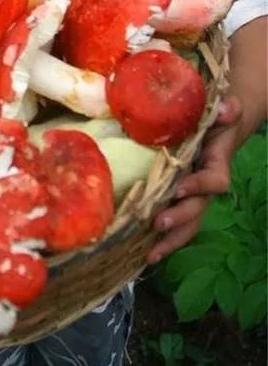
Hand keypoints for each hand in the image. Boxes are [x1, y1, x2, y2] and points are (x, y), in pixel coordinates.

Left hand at [147, 95, 241, 263]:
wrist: (215, 128)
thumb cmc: (215, 120)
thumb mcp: (222, 111)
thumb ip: (227, 110)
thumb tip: (226, 109)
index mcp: (215, 165)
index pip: (214, 181)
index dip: (200, 186)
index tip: (182, 188)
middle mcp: (204, 187)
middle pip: (197, 210)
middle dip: (179, 219)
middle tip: (159, 224)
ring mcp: (191, 197)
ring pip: (186, 225)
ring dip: (169, 241)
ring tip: (150, 255)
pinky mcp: (176, 200)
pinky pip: (171, 224)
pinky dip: (157, 239)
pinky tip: (138, 252)